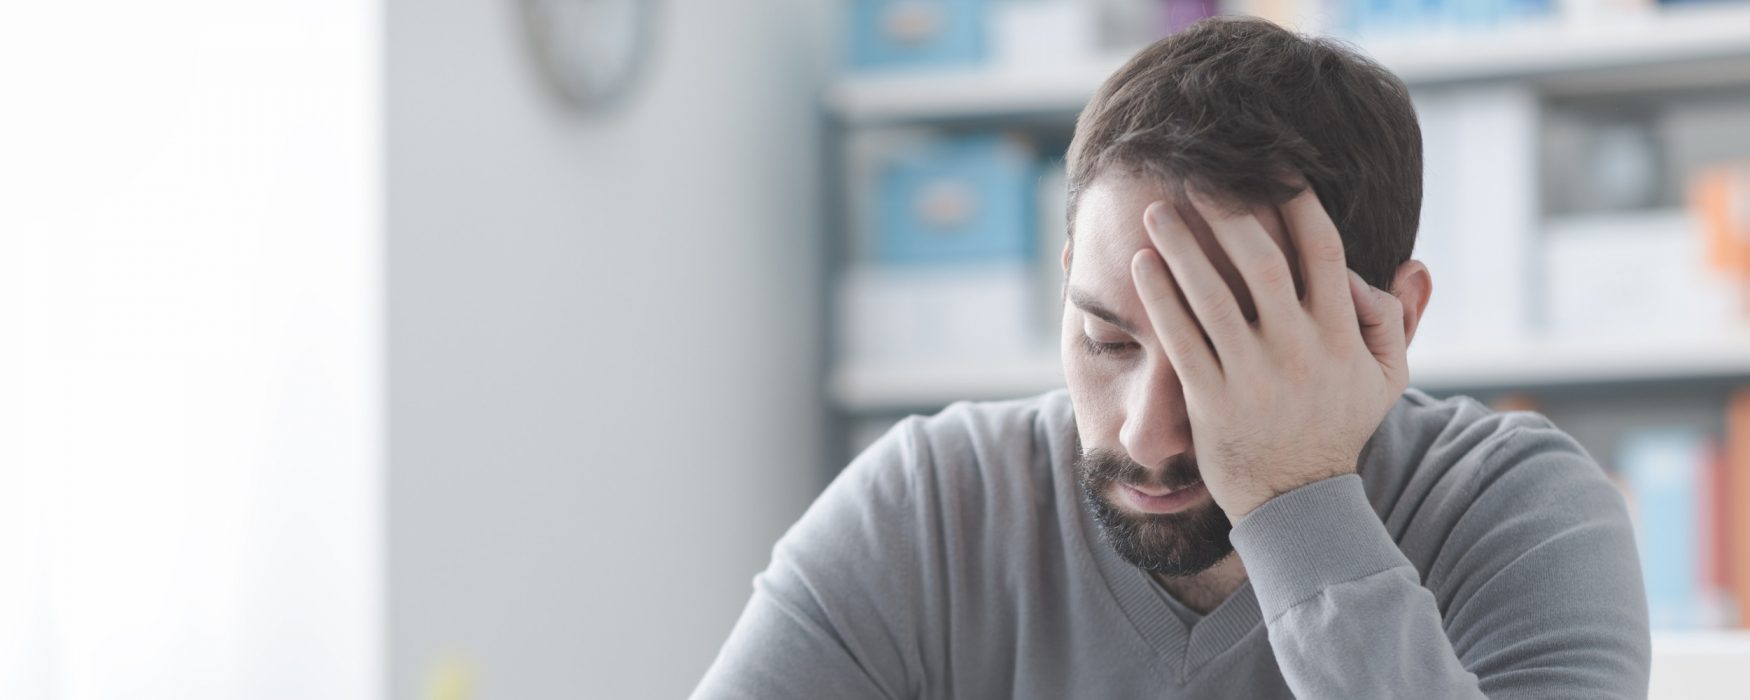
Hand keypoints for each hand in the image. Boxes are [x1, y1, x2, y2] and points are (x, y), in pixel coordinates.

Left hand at [1129, 186, 1408, 521]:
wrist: (1298, 501)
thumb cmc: (1337, 427)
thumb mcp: (1386, 378)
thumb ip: (1393, 319)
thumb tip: (1410, 264)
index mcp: (1341, 335)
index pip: (1322, 251)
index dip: (1297, 202)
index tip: (1272, 166)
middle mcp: (1299, 350)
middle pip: (1261, 263)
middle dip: (1228, 211)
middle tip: (1197, 174)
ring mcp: (1253, 375)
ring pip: (1213, 297)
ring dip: (1181, 247)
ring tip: (1156, 209)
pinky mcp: (1212, 399)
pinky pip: (1181, 339)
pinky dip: (1159, 298)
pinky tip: (1139, 264)